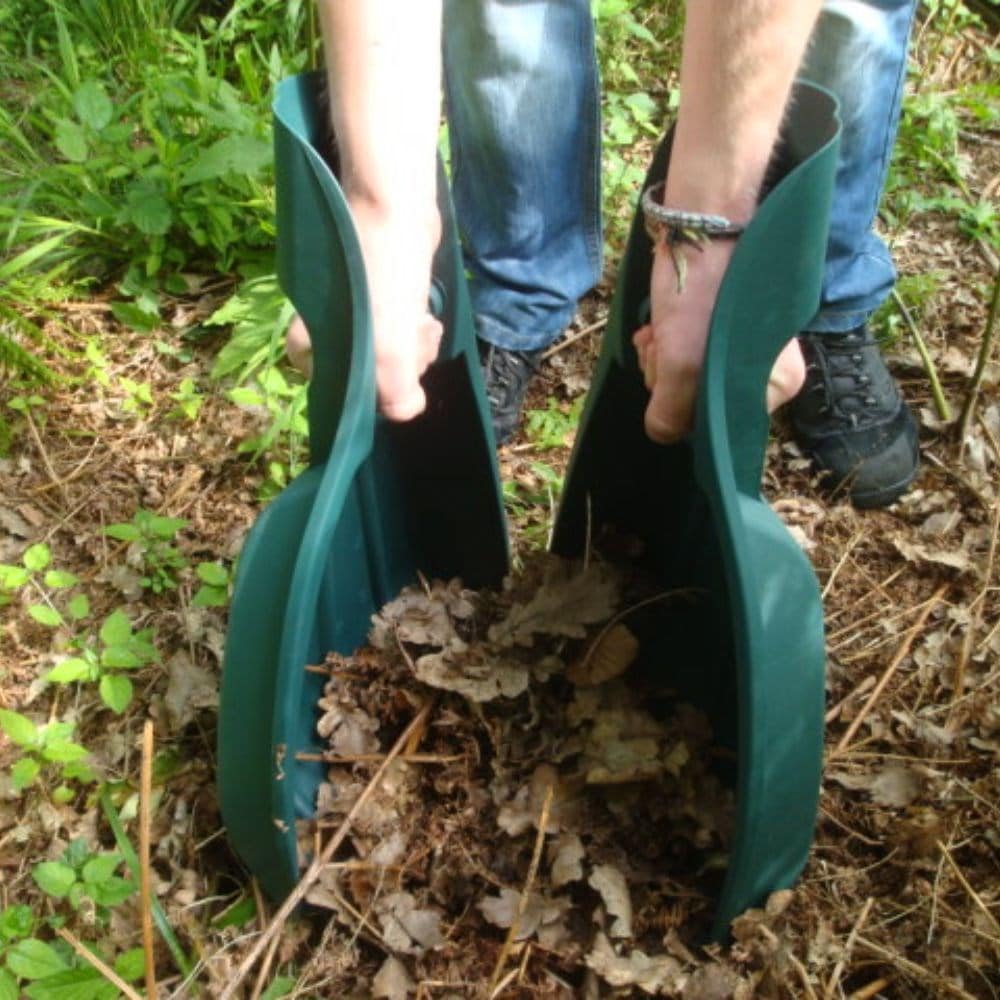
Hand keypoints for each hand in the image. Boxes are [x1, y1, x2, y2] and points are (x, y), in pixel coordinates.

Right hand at [285, 198, 442, 421]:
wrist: (395, 199)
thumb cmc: (382, 268)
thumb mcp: (388, 341)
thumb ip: (394, 388)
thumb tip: (405, 414)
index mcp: (310, 343)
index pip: (342, 392)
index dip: (376, 394)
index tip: (398, 378)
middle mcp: (326, 330)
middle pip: (370, 374)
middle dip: (403, 366)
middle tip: (417, 338)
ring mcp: (352, 311)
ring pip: (389, 352)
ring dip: (415, 346)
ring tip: (425, 322)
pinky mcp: (377, 295)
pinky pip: (398, 328)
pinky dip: (415, 326)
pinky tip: (428, 315)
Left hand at [633, 238, 805, 442]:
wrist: (703, 220)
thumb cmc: (703, 289)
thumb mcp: (683, 362)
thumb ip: (672, 412)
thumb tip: (663, 433)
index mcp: (778, 384)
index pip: (717, 425)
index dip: (682, 407)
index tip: (669, 375)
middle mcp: (767, 369)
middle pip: (699, 402)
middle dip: (668, 378)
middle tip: (662, 346)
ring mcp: (744, 346)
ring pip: (685, 378)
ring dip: (660, 359)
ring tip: (657, 331)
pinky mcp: (721, 326)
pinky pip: (683, 355)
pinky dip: (663, 344)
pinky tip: (655, 328)